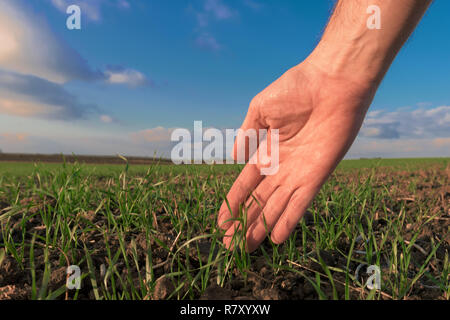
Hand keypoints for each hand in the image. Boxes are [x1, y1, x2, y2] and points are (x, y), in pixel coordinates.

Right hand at [217, 60, 376, 251]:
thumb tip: (234, 157)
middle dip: (243, 222)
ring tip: (246, 247)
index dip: (233, 203)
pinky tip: (276, 238)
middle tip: (230, 246)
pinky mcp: (317, 175)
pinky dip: (289, 220)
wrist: (332, 83)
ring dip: (261, 226)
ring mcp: (298, 173)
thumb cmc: (296, 88)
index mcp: (266, 151)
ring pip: (275, 206)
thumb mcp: (260, 108)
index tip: (221, 222)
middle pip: (259, 201)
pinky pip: (300, 203)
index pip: (246, 183)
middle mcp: (281, 167)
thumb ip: (247, 134)